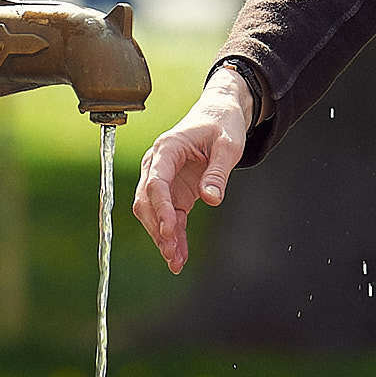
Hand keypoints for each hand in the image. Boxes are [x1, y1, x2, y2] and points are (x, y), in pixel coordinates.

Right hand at [132, 70, 254, 273]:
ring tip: (176, 262)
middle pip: (147, 201)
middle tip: (172, 254)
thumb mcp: (228, 145)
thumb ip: (218, 172)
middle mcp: (158, 164)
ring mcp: (164, 179)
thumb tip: (211, 199)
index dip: (160, 207)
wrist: (220, 114)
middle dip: (157, 229)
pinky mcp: (175, 191)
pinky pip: (169, 217)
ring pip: (153, 213)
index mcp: (167, 148)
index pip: (155, 181)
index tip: (169, 230)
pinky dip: (173, 235)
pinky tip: (179, 254)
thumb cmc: (222, 124)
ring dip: (162, 237)